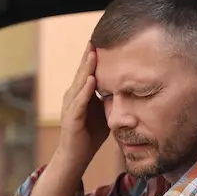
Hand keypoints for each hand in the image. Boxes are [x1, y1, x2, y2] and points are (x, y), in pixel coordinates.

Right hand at [59, 42, 109, 159]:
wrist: (76, 156)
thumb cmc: (89, 135)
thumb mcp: (102, 112)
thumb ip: (109, 99)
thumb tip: (126, 88)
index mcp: (80, 94)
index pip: (87, 72)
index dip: (93, 57)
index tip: (101, 41)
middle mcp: (73, 96)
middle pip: (82, 73)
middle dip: (89, 56)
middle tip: (95, 39)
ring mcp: (71, 107)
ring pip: (79, 83)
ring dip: (86, 68)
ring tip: (93, 53)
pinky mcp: (71, 118)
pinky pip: (79, 102)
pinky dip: (85, 90)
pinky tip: (91, 80)